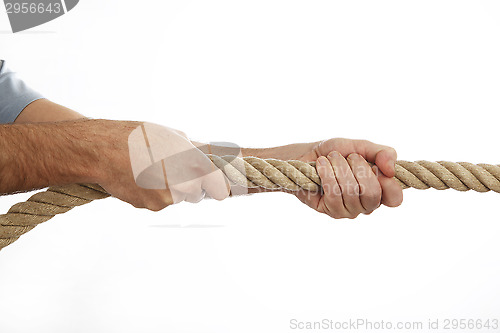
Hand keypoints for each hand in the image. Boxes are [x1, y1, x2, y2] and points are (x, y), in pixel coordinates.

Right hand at [95, 120, 229, 210]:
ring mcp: (168, 199)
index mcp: (196, 165)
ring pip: (177, 198)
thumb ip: (194, 152)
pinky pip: (160, 202)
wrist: (103, 150)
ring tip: (150, 169)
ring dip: (169, 188)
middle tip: (172, 169)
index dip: (217, 186)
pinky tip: (140, 178)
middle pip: (197, 194)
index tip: (212, 184)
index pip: (221, 190)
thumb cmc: (138, 137)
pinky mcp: (151, 207)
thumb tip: (205, 159)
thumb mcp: (173, 136)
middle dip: (189, 184)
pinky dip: (153, 193)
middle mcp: (185, 186)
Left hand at [288, 138, 402, 218]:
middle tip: (350, 157)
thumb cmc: (336, 152)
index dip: (388, 183)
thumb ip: (382, 153)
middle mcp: (367, 204)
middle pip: (372, 194)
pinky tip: (321, 164)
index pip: (394, 198)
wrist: (307, 155)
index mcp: (380, 190)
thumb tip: (391, 169)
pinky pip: (333, 194)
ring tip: (332, 158)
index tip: (374, 165)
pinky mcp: (330, 211)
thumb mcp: (361, 146)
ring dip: (340, 168)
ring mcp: (349, 210)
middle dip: (359, 169)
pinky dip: (327, 174)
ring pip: (351, 192)